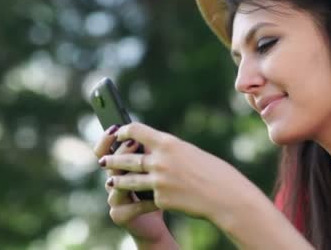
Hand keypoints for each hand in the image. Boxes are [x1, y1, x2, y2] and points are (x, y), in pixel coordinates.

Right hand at [94, 126, 170, 244]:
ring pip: (115, 185)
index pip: (102, 150)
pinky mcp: (120, 215)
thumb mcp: (153, 167)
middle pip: (109, 164)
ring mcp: (113, 200)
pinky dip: (146, 201)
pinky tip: (157, 197)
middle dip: (121, 152)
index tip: (115, 127)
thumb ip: (148, 152)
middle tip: (134, 142)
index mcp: (117, 168)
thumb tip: (149, 132)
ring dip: (129, 176)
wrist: (156, 220)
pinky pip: (131, 206)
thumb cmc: (156, 189)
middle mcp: (111, 182)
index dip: (105, 139)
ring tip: (144, 170)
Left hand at [99, 122, 258, 222]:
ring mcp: (158, 181)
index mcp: (168, 143)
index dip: (124, 131)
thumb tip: (153, 153)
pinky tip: (135, 200)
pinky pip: (147, 197)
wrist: (225, 196)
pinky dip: (144, 198)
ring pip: (129, 180)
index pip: (136, 131)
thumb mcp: (190, 153)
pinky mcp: (161, 200)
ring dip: (118, 180)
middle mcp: (160, 160)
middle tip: (104, 160)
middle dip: (113, 159)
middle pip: (127, 158)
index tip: (119, 133)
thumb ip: (170, 153)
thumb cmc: (214, 172)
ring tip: (111, 180)